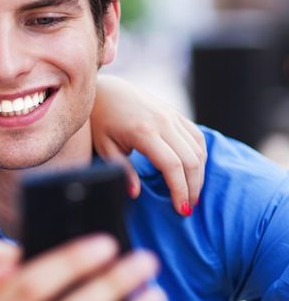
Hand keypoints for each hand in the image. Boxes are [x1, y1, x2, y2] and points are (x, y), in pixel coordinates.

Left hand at [91, 75, 206, 215]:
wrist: (108, 90)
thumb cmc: (102, 121)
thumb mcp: (105, 147)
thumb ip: (122, 170)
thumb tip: (135, 193)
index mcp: (144, 131)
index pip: (172, 165)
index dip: (179, 190)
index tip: (180, 210)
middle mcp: (163, 122)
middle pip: (191, 160)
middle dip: (192, 187)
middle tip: (187, 208)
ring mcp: (172, 116)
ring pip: (198, 149)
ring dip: (198, 174)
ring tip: (190, 194)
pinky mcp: (176, 114)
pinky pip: (197, 137)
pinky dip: (200, 157)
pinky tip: (194, 173)